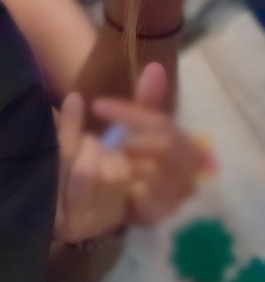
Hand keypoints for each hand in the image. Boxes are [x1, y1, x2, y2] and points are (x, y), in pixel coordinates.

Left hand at [55, 63, 198, 242]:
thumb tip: (155, 67)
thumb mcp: (136, 128)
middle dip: (134, 139)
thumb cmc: (135, 157)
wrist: (127, 201)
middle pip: (166, 144)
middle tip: (107, 140)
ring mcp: (177, 192)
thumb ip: (147, 101)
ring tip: (110, 162)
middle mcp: (186, 166)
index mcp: (181, 140)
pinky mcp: (163, 215)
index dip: (129, 112)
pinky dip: (136, 194)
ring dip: (131, 165)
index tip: (96, 104)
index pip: (160, 120)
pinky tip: (121, 188)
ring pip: (157, 172)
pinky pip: (152, 204)